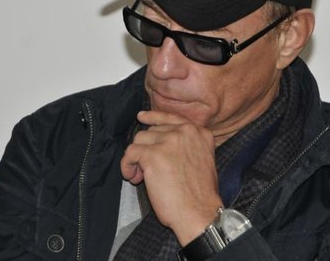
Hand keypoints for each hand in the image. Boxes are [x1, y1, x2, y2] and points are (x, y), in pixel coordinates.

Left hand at [120, 110, 223, 244]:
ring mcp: (168, 141)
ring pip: (139, 139)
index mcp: (199, 132)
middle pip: (152, 130)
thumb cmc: (200, 194)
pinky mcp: (153, 154)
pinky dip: (127, 165)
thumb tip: (162, 142)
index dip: (154, 117)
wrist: (199, 212)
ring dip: (136, 157)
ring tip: (140, 175)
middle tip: (147, 168)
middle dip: (147, 148)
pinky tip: (133, 177)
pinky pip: (130, 153)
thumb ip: (187, 145)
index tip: (141, 117)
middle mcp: (185, 132)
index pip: (171, 117)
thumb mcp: (203, 159)